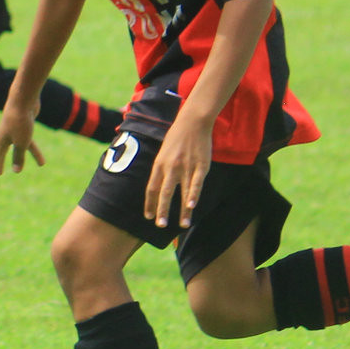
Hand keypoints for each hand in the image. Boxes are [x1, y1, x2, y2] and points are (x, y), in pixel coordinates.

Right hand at [0, 101, 45, 184]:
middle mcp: (4, 138)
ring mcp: (14, 132)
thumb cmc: (20, 120)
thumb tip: (16, 171)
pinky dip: (33, 152)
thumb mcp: (21, 142)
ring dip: (17, 161)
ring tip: (18, 172)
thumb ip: (18, 157)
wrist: (24, 99)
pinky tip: (41, 162)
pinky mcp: (24, 128)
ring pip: (15, 150)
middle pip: (0, 155)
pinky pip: (28, 144)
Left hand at [145, 114, 212, 230]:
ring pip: (182, 192)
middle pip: (164, 193)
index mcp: (159, 164)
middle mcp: (171, 167)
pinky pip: (196, 183)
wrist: (192, 123)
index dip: (150, 203)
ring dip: (183, 210)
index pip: (151, 188)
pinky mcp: (201, 166)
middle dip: (162, 211)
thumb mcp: (163, 153)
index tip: (148, 217)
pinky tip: (192, 206)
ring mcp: (186, 167)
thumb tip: (158, 187)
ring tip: (183, 224)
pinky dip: (194, 195)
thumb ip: (161, 170)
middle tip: (161, 225)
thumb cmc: (177, 138)